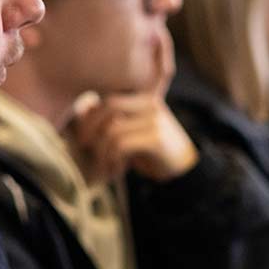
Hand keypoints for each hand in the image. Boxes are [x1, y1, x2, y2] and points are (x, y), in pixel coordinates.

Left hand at [70, 92, 198, 183]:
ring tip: (105, 166)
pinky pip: (120, 145)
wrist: (185, 169)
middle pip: (109, 106)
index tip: (82, 135)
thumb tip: (83, 111)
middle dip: (91, 127)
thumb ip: (112, 121)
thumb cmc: (153, 152)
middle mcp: (151, 104)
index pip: (109, 98)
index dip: (90, 115)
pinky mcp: (156, 138)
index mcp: (145, 98)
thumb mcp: (132, 132)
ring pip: (112, 130)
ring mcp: (154, 120)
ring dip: (102, 152)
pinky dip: (112, 160)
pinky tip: (117, 170)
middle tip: (85, 146)